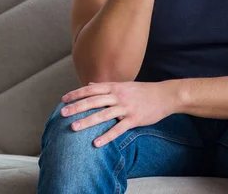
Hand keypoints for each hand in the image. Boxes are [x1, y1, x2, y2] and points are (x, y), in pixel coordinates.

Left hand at [60, 80, 178, 146]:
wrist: (165, 95)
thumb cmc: (142, 91)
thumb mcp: (123, 85)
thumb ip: (106, 86)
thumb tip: (89, 85)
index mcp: (114, 87)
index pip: (91, 89)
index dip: (76, 94)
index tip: (64, 100)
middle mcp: (118, 96)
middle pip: (93, 101)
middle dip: (77, 107)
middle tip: (63, 113)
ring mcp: (126, 107)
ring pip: (103, 115)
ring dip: (87, 121)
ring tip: (74, 128)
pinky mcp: (134, 119)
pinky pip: (118, 129)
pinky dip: (107, 136)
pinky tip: (96, 143)